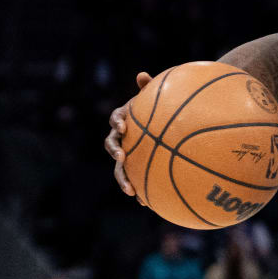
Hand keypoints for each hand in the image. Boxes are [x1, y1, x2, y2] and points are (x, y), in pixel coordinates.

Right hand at [104, 71, 153, 203]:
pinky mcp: (136, 167)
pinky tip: (147, 204)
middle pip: (112, 146)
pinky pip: (136, 179)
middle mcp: (122, 138)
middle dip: (115, 152)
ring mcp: (128, 154)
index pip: (115, 120)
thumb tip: (142, 74)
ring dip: (124, 179)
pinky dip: (140, 190)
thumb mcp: (156, 98)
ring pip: (120, 168)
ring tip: (131, 191)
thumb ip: (150, 87)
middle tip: (122, 157)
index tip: (123, 125)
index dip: (117, 122)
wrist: (165, 125)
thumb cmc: (160, 109)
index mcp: (124, 120)